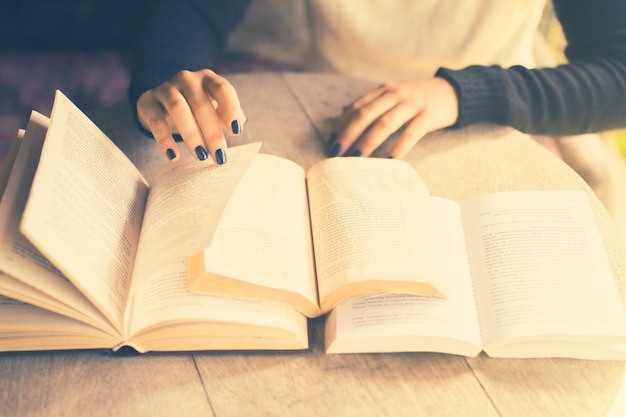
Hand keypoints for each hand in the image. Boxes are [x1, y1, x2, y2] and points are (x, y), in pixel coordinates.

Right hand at [136, 69, 245, 162]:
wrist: (160, 104)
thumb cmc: (195, 109)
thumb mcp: (213, 109)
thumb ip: (226, 115)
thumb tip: (239, 122)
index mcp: (208, 79)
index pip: (223, 89)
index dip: (231, 109)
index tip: (236, 132)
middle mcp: (187, 79)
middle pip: (201, 104)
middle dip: (212, 133)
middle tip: (219, 157)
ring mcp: (165, 88)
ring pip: (178, 109)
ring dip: (191, 135)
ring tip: (201, 156)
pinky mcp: (147, 102)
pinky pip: (156, 121)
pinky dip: (165, 140)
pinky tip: (174, 156)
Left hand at [328, 77, 458, 157]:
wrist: (455, 91)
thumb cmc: (419, 97)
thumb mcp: (394, 94)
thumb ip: (371, 102)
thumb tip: (343, 112)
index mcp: (385, 90)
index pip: (357, 106)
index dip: (342, 124)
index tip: (331, 141)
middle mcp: (396, 94)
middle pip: (366, 114)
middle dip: (348, 134)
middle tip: (336, 152)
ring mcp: (413, 104)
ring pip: (384, 124)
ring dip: (367, 142)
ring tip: (356, 159)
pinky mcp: (428, 116)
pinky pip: (410, 134)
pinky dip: (398, 148)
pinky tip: (388, 160)